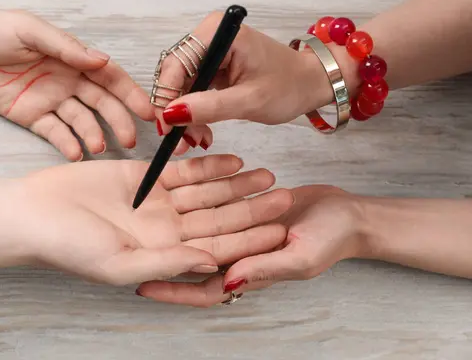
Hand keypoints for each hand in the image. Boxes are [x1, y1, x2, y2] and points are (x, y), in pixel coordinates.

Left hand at [0, 0, 154, 160]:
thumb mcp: (30, 30)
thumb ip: (67, 48)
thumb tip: (102, 62)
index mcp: (71, 58)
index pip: (109, 77)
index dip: (130, 94)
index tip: (148, 112)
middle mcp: (66, 81)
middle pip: (101, 104)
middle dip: (119, 121)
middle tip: (130, 140)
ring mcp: (49, 100)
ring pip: (81, 121)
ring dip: (94, 135)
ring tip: (100, 148)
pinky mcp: (30, 117)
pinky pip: (54, 133)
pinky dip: (67, 144)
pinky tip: (76, 153)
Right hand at [0, 155, 293, 285]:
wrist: (31, 212)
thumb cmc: (67, 245)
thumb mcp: (119, 262)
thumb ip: (167, 261)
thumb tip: (211, 263)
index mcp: (162, 255)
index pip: (216, 247)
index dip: (249, 238)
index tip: (280, 229)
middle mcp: (164, 229)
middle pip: (218, 218)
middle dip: (252, 208)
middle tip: (286, 195)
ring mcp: (155, 202)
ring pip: (206, 191)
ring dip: (236, 183)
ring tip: (267, 173)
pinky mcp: (142, 176)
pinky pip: (182, 169)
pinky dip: (207, 163)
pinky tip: (232, 157)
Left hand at [136, 184, 365, 305]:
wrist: (349, 213)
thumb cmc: (332, 240)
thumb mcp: (301, 257)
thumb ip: (265, 269)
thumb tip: (228, 282)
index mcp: (248, 274)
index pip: (202, 288)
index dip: (173, 290)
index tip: (142, 287)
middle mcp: (238, 255)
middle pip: (192, 262)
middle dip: (162, 260)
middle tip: (129, 253)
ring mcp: (239, 233)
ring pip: (199, 232)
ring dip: (175, 228)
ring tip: (143, 218)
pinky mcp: (243, 211)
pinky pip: (214, 207)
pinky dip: (199, 198)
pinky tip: (177, 188)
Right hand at [153, 11, 353, 153]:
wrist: (309, 84)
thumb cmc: (289, 86)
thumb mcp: (249, 101)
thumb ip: (208, 107)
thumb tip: (170, 115)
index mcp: (218, 32)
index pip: (176, 64)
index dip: (166, 97)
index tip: (166, 128)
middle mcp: (209, 35)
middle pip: (174, 75)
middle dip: (175, 110)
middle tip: (180, 142)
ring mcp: (209, 50)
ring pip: (180, 86)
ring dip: (183, 116)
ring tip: (194, 141)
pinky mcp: (212, 65)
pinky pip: (191, 90)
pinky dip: (193, 112)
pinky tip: (199, 131)